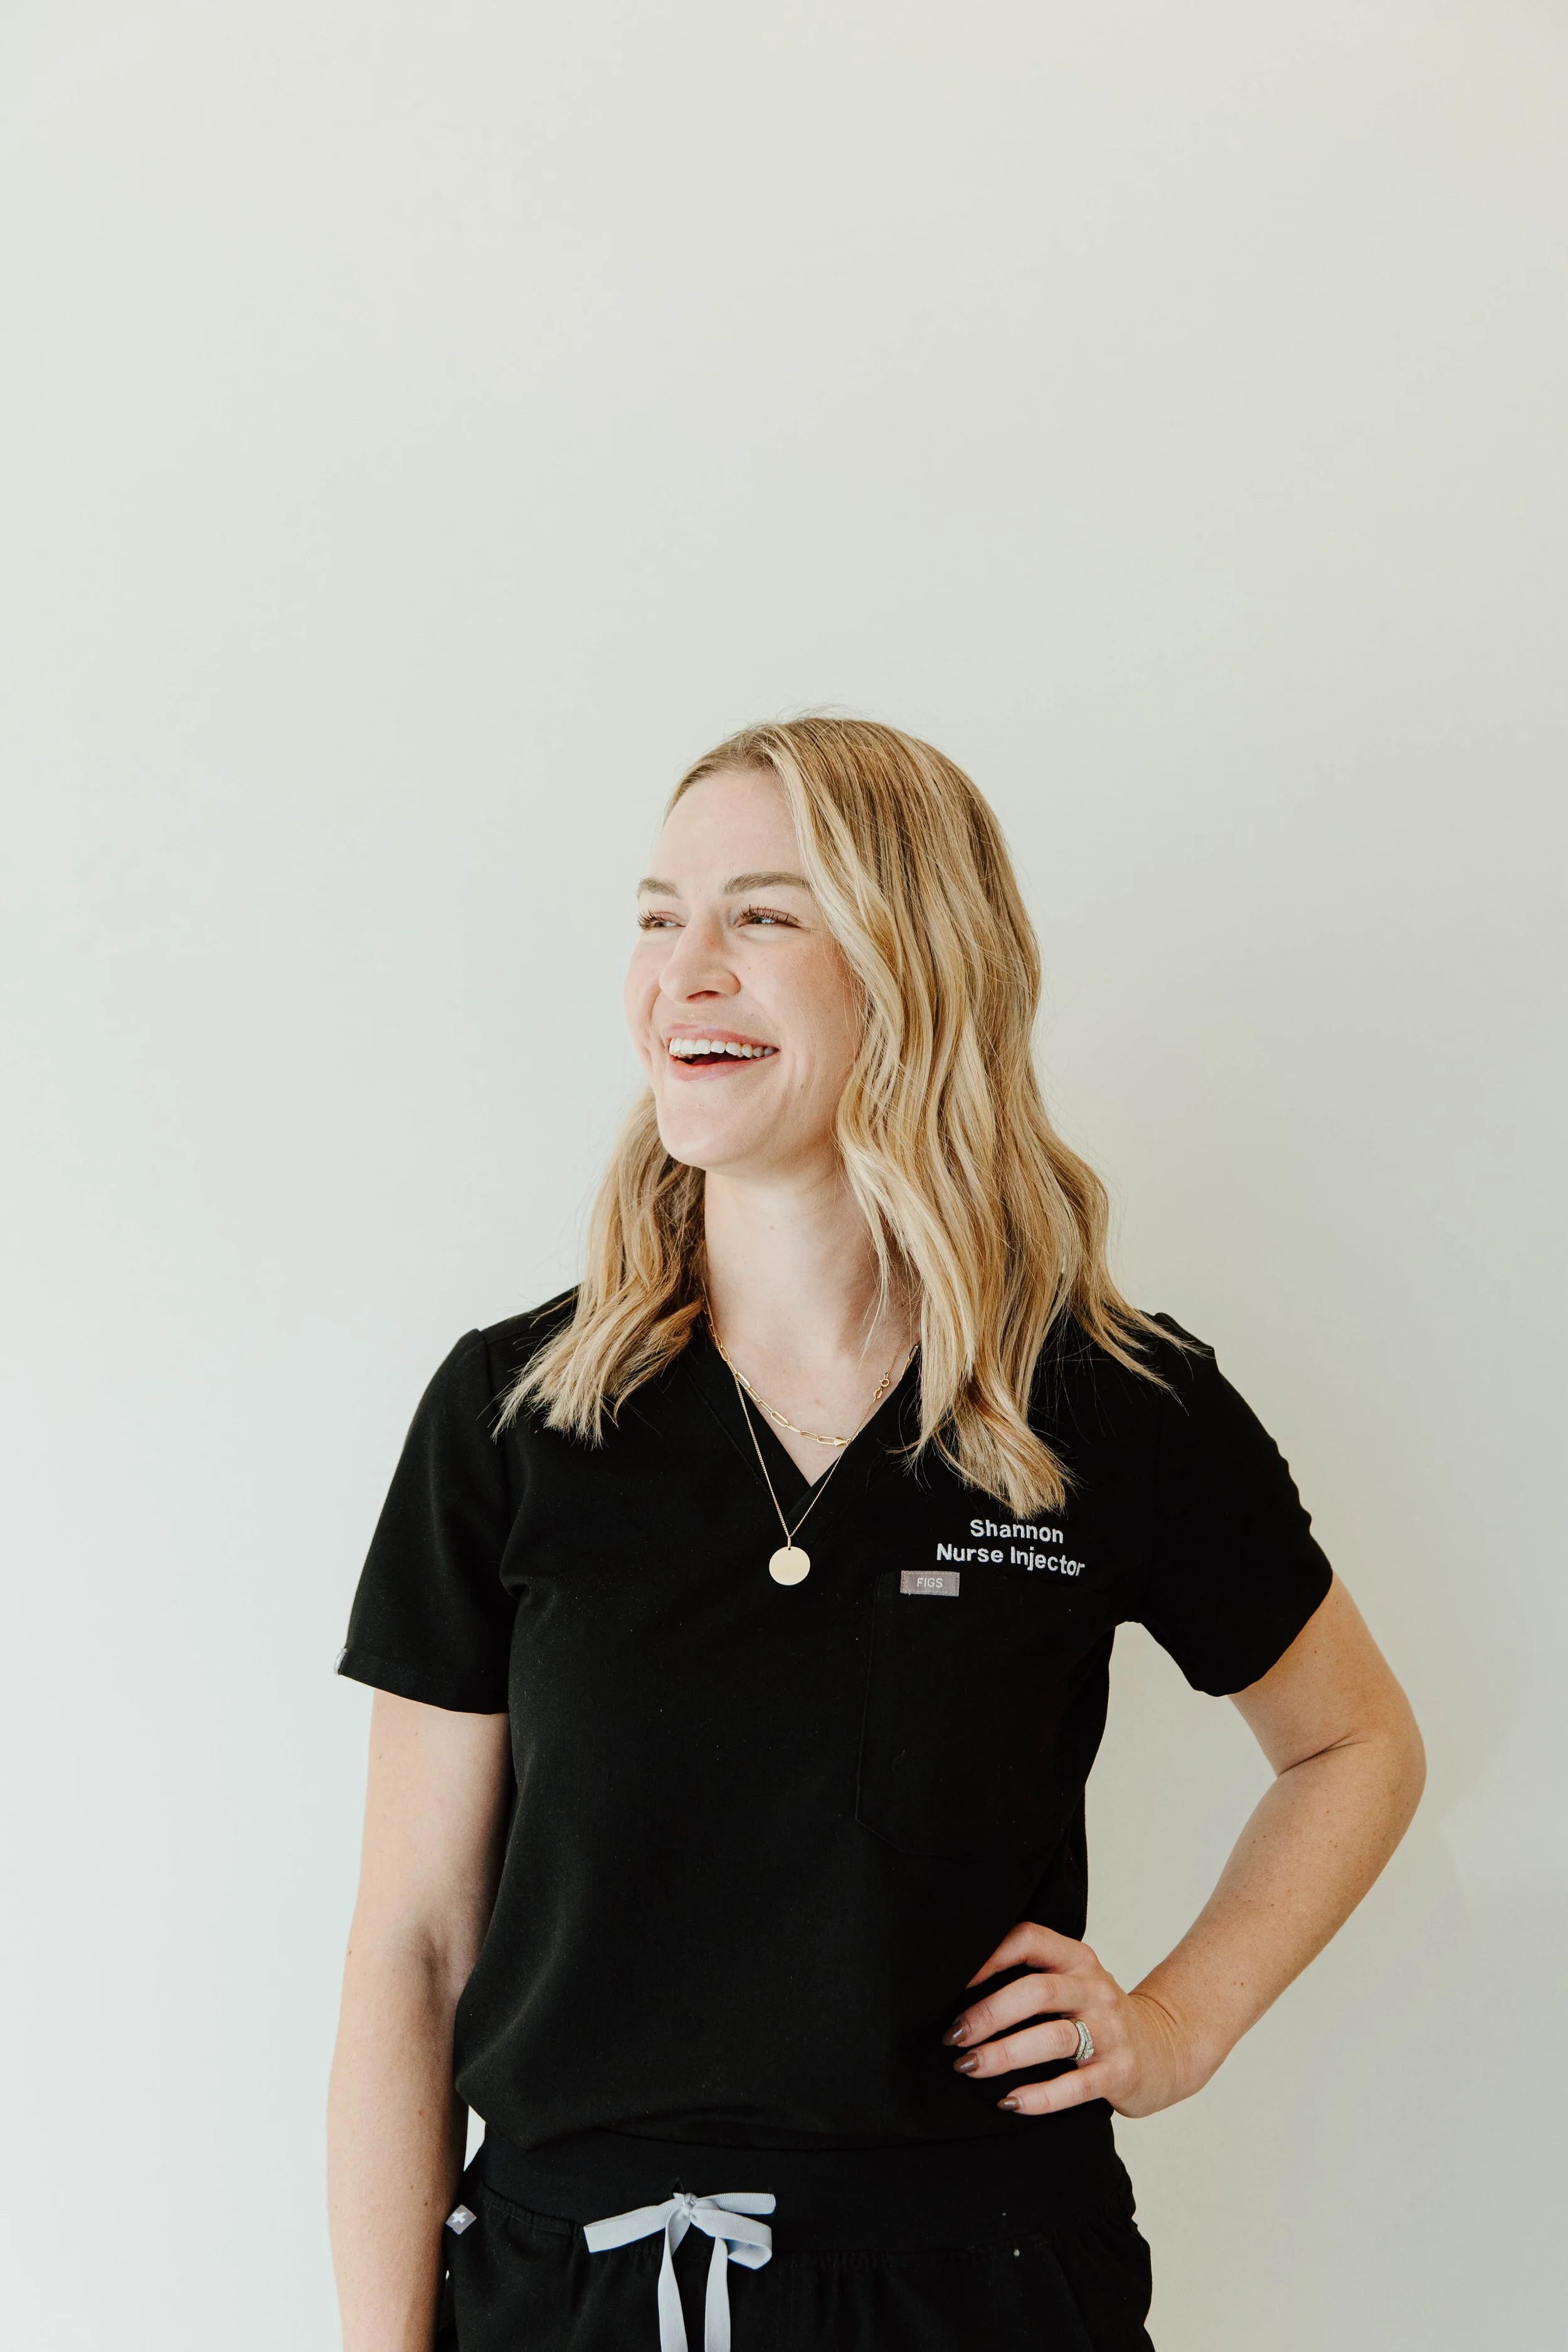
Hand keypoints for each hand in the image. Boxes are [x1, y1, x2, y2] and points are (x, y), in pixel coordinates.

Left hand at [942, 1921, 1204, 2119]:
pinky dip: (1039, 2096)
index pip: (1029, 1939)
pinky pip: (1075, 2085)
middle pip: (1036, 1992)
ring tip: (969, 2066)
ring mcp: (1110, 2031)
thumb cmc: (1099, 2017)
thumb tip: (958, 1992)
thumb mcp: (1073, 1984)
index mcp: (1078, 1960)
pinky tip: (1010, 2102)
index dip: (988, 1957)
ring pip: (1052, 2037)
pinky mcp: (1120, 2072)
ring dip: (1004, 2053)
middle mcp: (1095, 1989)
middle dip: (988, 2014)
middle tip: (953, 2036)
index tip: (951, 1982)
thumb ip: (1033, 1978)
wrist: (1166, 2050)